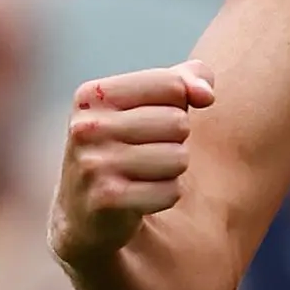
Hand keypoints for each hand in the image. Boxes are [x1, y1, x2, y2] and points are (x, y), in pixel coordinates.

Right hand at [51, 62, 215, 268]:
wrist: (83, 211)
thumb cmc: (126, 144)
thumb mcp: (148, 102)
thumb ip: (186, 79)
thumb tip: (206, 95)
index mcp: (93, 95)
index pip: (172, 84)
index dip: (179, 104)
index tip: (154, 119)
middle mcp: (87, 127)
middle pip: (179, 122)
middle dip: (174, 141)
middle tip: (145, 153)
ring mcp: (93, 164)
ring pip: (179, 158)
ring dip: (171, 170)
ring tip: (141, 174)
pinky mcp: (107, 199)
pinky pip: (171, 191)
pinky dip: (165, 195)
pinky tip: (139, 197)